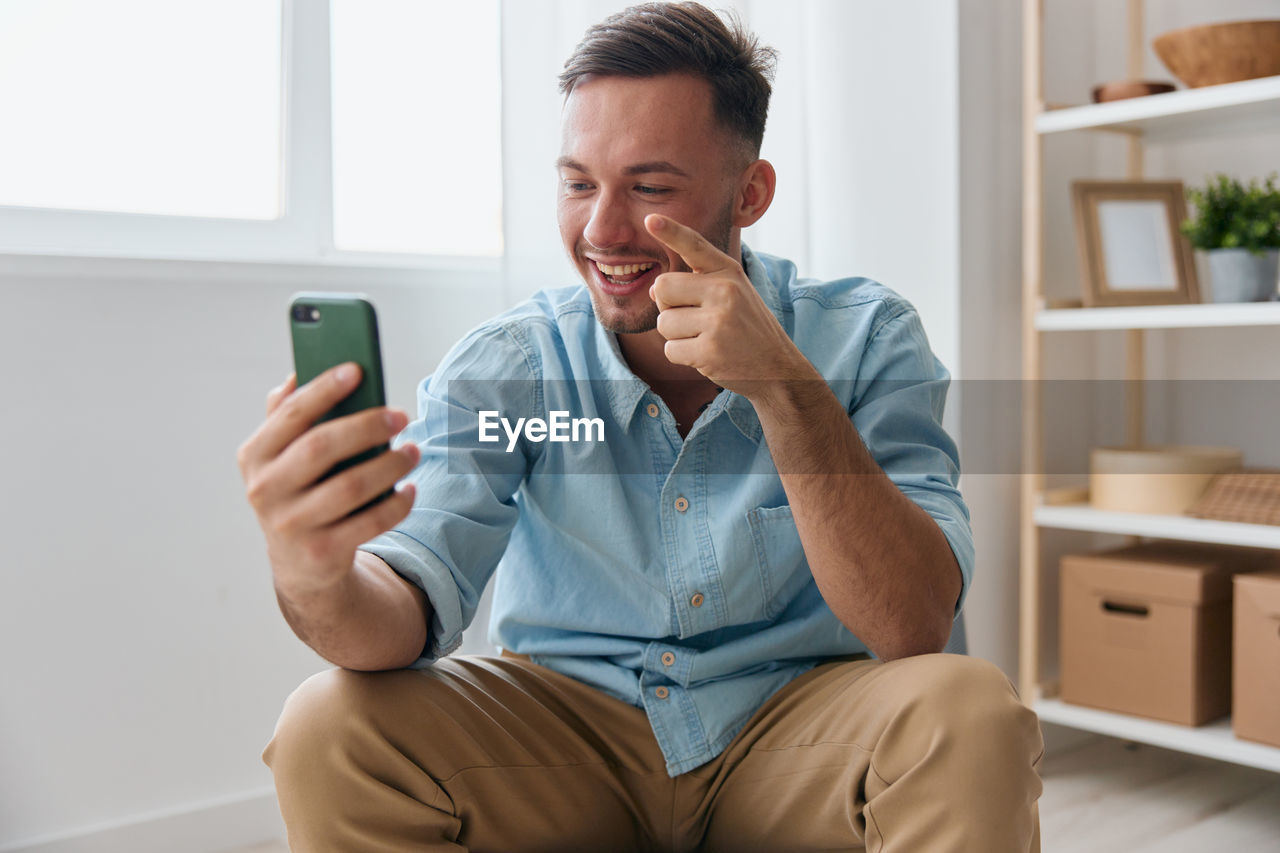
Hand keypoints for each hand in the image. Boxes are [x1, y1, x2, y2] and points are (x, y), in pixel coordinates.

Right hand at [236, 364, 418, 601]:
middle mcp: (266, 490)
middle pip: (321, 447)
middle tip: (400, 415)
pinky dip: (397, 503)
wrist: (300, 563)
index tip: (357, 370)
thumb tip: (299, 374)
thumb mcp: (281, 456)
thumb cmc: (298, 490)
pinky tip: (411, 488)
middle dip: (366, 426)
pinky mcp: (322, 552)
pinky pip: (370, 522)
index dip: (324, 390)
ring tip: (413, 451)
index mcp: (254, 456)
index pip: (291, 415)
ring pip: (351, 486)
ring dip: (390, 465)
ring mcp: (292, 524)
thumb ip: (286, 415)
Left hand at [645, 214, 815, 399]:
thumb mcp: (731, 295)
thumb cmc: (747, 328)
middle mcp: (724, 291)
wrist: (777, 368)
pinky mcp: (710, 351)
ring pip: (663, 323)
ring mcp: (718, 321)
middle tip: (694, 319)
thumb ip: (694, 286)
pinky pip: (670, 350)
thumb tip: (653, 290)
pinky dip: (681, 356)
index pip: (694, 245)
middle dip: (668, 306)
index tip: (650, 220)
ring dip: (676, 336)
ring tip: (705, 339)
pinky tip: (705, 356)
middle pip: (662, 287)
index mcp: (729, 272)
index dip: (670, 231)